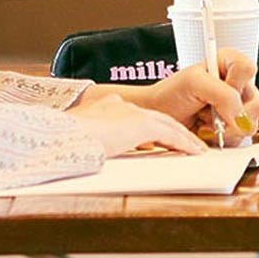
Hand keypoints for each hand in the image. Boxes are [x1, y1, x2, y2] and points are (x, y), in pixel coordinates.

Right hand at [73, 93, 205, 157]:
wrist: (62, 134)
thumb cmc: (63, 139)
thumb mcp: (81, 138)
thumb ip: (97, 141)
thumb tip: (101, 151)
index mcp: (106, 106)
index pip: (136, 116)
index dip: (150, 127)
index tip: (158, 138)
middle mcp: (121, 105)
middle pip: (156, 118)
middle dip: (173, 130)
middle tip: (187, 141)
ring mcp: (132, 113)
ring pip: (168, 125)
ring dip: (184, 138)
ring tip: (196, 148)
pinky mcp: (140, 124)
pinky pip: (170, 135)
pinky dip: (184, 144)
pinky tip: (193, 152)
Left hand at [131, 49, 258, 141]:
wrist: (160, 116)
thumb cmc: (171, 94)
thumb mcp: (194, 83)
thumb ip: (223, 94)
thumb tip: (242, 117)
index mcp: (230, 64)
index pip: (249, 69)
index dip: (234, 83)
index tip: (218, 87)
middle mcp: (238, 86)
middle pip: (255, 104)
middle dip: (231, 114)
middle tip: (210, 112)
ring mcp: (238, 109)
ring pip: (250, 125)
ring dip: (225, 128)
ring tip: (205, 121)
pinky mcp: (234, 128)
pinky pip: (241, 139)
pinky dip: (222, 138)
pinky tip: (207, 130)